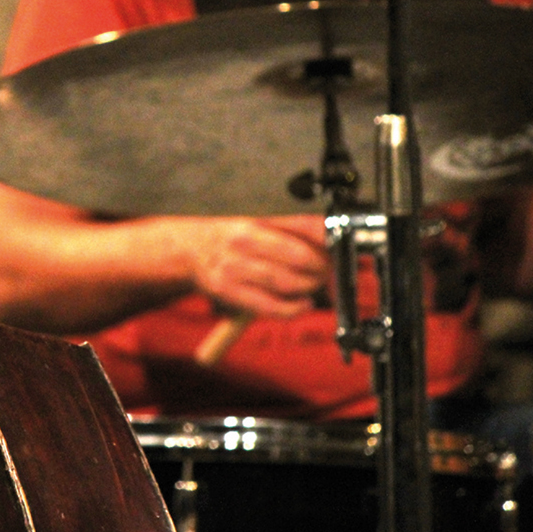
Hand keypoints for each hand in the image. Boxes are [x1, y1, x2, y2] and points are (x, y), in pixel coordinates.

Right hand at [172, 214, 329, 317]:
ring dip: (309, 287)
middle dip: (322, 267)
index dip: (328, 239)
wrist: (191, 251)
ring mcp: (236, 268)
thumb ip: (294, 233)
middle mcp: (245, 243)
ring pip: (288, 282)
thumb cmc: (232, 240)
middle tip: (329, 271)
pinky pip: (270, 306)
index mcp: (256, 222)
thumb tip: (333, 245)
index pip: (303, 226)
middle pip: (300, 257)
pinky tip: (303, 305)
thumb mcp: (259, 225)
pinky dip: (293, 309)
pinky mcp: (230, 292)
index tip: (341, 247)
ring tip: (315, 285)